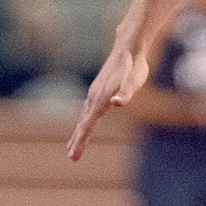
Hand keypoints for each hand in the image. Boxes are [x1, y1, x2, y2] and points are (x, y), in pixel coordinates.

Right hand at [67, 46, 148, 161]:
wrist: (128, 48)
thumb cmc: (133, 66)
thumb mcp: (134, 82)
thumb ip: (126, 93)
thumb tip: (117, 103)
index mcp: (100, 100)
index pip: (87, 125)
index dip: (81, 141)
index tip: (73, 156)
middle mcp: (94, 97)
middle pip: (83, 124)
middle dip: (77, 141)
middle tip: (71, 157)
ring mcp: (95, 93)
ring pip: (83, 117)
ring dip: (78, 132)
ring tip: (72, 146)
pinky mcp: (99, 90)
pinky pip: (88, 110)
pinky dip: (84, 121)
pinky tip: (84, 123)